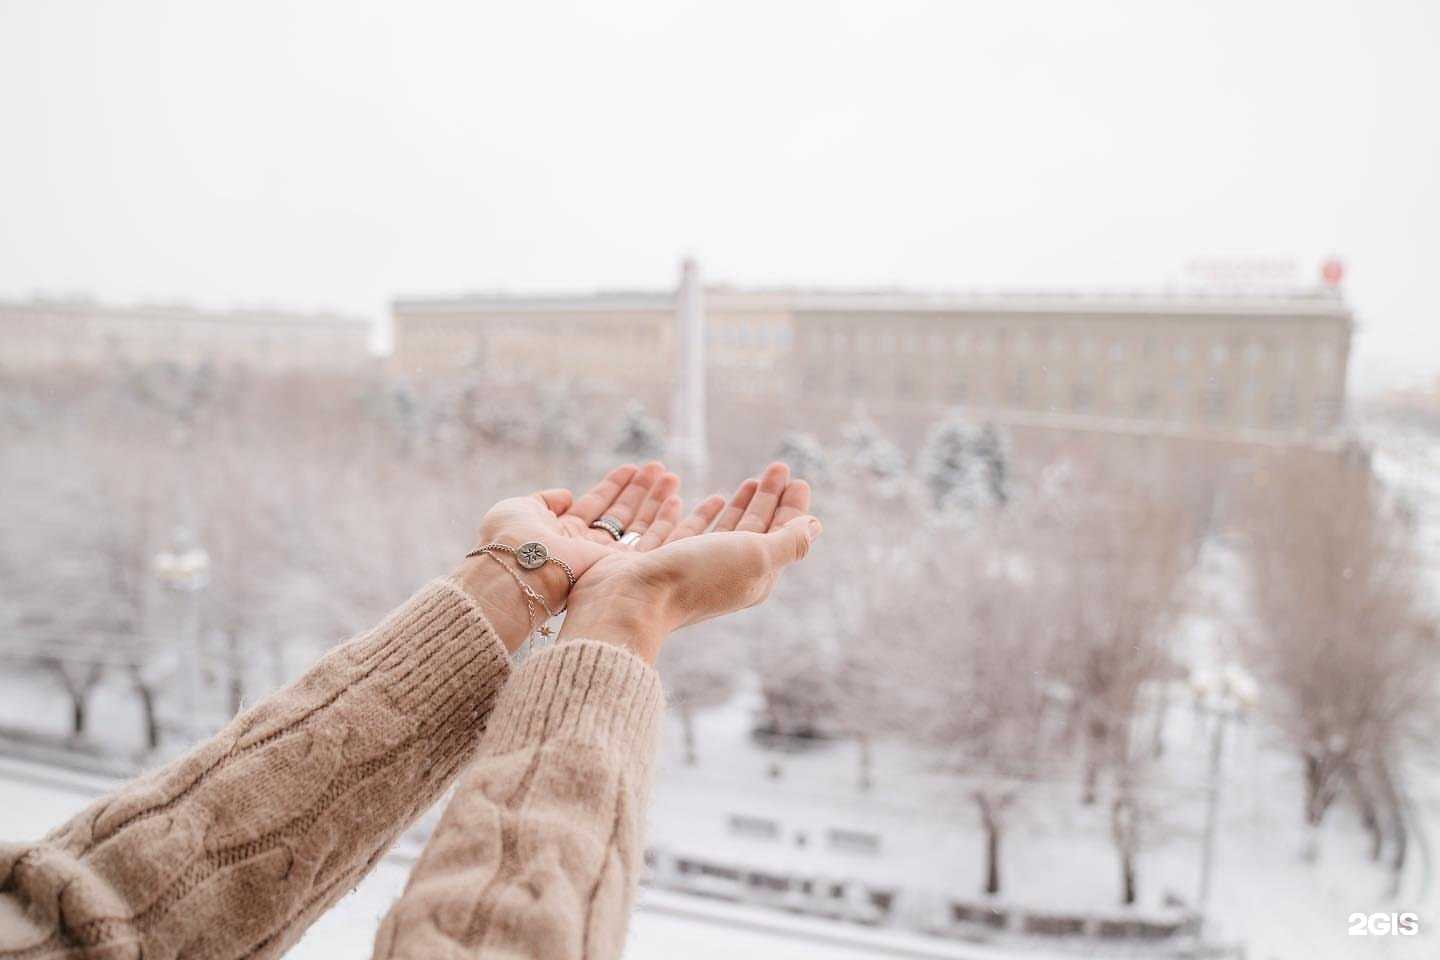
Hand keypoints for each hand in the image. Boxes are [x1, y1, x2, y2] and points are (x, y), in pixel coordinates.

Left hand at [456, 461, 681, 649]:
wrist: (518, 569)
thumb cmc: (512, 538)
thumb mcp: (520, 508)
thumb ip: (545, 499)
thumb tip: (567, 495)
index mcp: (563, 532)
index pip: (595, 506)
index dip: (614, 486)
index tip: (632, 467)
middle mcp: (587, 546)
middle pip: (621, 515)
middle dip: (641, 491)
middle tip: (660, 469)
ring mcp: (606, 558)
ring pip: (638, 527)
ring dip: (656, 501)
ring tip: (672, 477)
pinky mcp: (621, 568)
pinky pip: (651, 543)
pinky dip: (666, 521)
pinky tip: (676, 499)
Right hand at [559, 462, 821, 662]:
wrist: (632, 600)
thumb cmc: (697, 576)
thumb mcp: (756, 555)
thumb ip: (788, 541)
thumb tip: (815, 526)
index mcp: (754, 576)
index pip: (782, 535)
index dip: (792, 507)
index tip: (797, 479)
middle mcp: (726, 574)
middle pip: (755, 530)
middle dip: (768, 499)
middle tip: (777, 468)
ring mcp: (694, 568)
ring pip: (725, 530)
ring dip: (740, 504)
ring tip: (751, 481)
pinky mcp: (664, 561)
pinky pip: (690, 532)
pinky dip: (703, 514)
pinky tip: (708, 499)